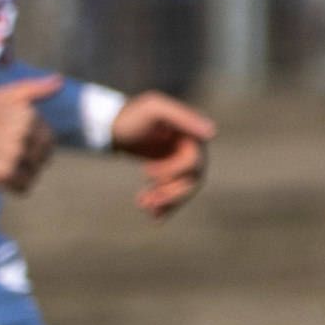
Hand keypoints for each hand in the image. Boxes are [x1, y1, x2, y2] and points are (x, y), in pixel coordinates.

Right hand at [0, 78, 56, 190]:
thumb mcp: (2, 96)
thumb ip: (33, 88)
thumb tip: (59, 81)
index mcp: (27, 114)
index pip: (49, 137)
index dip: (32, 140)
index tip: (11, 136)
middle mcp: (23, 133)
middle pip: (45, 156)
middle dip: (30, 157)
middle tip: (6, 152)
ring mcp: (14, 154)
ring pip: (36, 172)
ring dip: (23, 172)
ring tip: (2, 161)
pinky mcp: (4, 173)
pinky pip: (25, 187)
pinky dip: (15, 185)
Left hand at [108, 89, 211, 215]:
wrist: (111, 126)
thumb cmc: (132, 114)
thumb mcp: (155, 109)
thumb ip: (183, 118)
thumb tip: (212, 133)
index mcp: (193, 135)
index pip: (193, 162)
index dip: (172, 171)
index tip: (145, 172)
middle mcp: (192, 149)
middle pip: (191, 180)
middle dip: (169, 193)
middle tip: (145, 201)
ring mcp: (181, 162)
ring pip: (184, 190)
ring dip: (166, 202)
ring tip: (144, 207)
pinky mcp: (170, 173)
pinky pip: (174, 193)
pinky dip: (165, 206)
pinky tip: (152, 216)